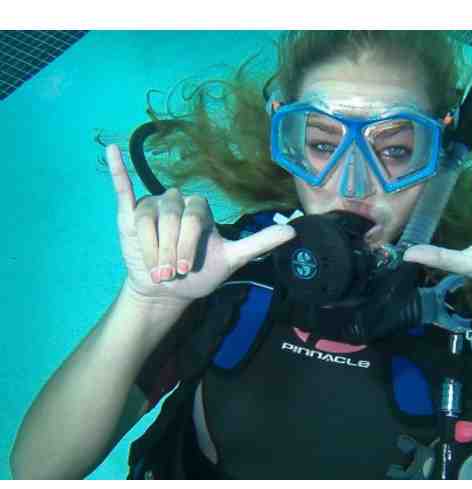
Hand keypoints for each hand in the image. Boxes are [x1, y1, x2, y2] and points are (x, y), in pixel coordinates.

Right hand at [105, 145, 294, 304]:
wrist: (167, 291)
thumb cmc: (199, 274)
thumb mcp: (232, 260)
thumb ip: (260, 243)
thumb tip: (295, 232)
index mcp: (201, 209)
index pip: (193, 217)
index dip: (186, 244)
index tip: (184, 270)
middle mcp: (178, 202)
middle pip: (172, 217)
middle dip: (169, 250)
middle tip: (169, 273)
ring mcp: (153, 205)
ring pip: (148, 218)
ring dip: (150, 247)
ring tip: (155, 268)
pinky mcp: (130, 212)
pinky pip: (123, 186)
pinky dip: (117, 169)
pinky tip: (111, 150)